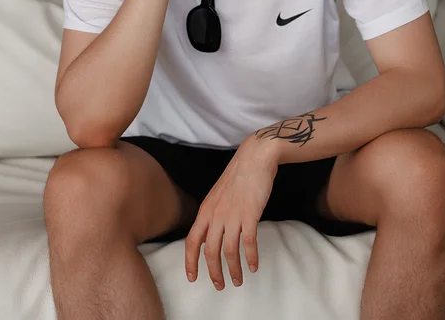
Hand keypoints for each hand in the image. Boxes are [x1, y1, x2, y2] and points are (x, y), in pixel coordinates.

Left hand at [185, 137, 277, 289]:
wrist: (254, 158)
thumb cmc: (238, 177)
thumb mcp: (217, 196)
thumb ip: (212, 216)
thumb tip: (209, 238)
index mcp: (206, 211)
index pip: (192, 241)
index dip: (190, 261)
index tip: (192, 277)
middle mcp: (216, 215)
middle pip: (210, 252)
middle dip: (214, 272)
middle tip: (220, 285)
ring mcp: (233, 215)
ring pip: (229, 251)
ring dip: (234, 269)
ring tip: (239, 280)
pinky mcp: (250, 214)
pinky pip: (249, 243)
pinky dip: (251, 257)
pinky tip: (254, 266)